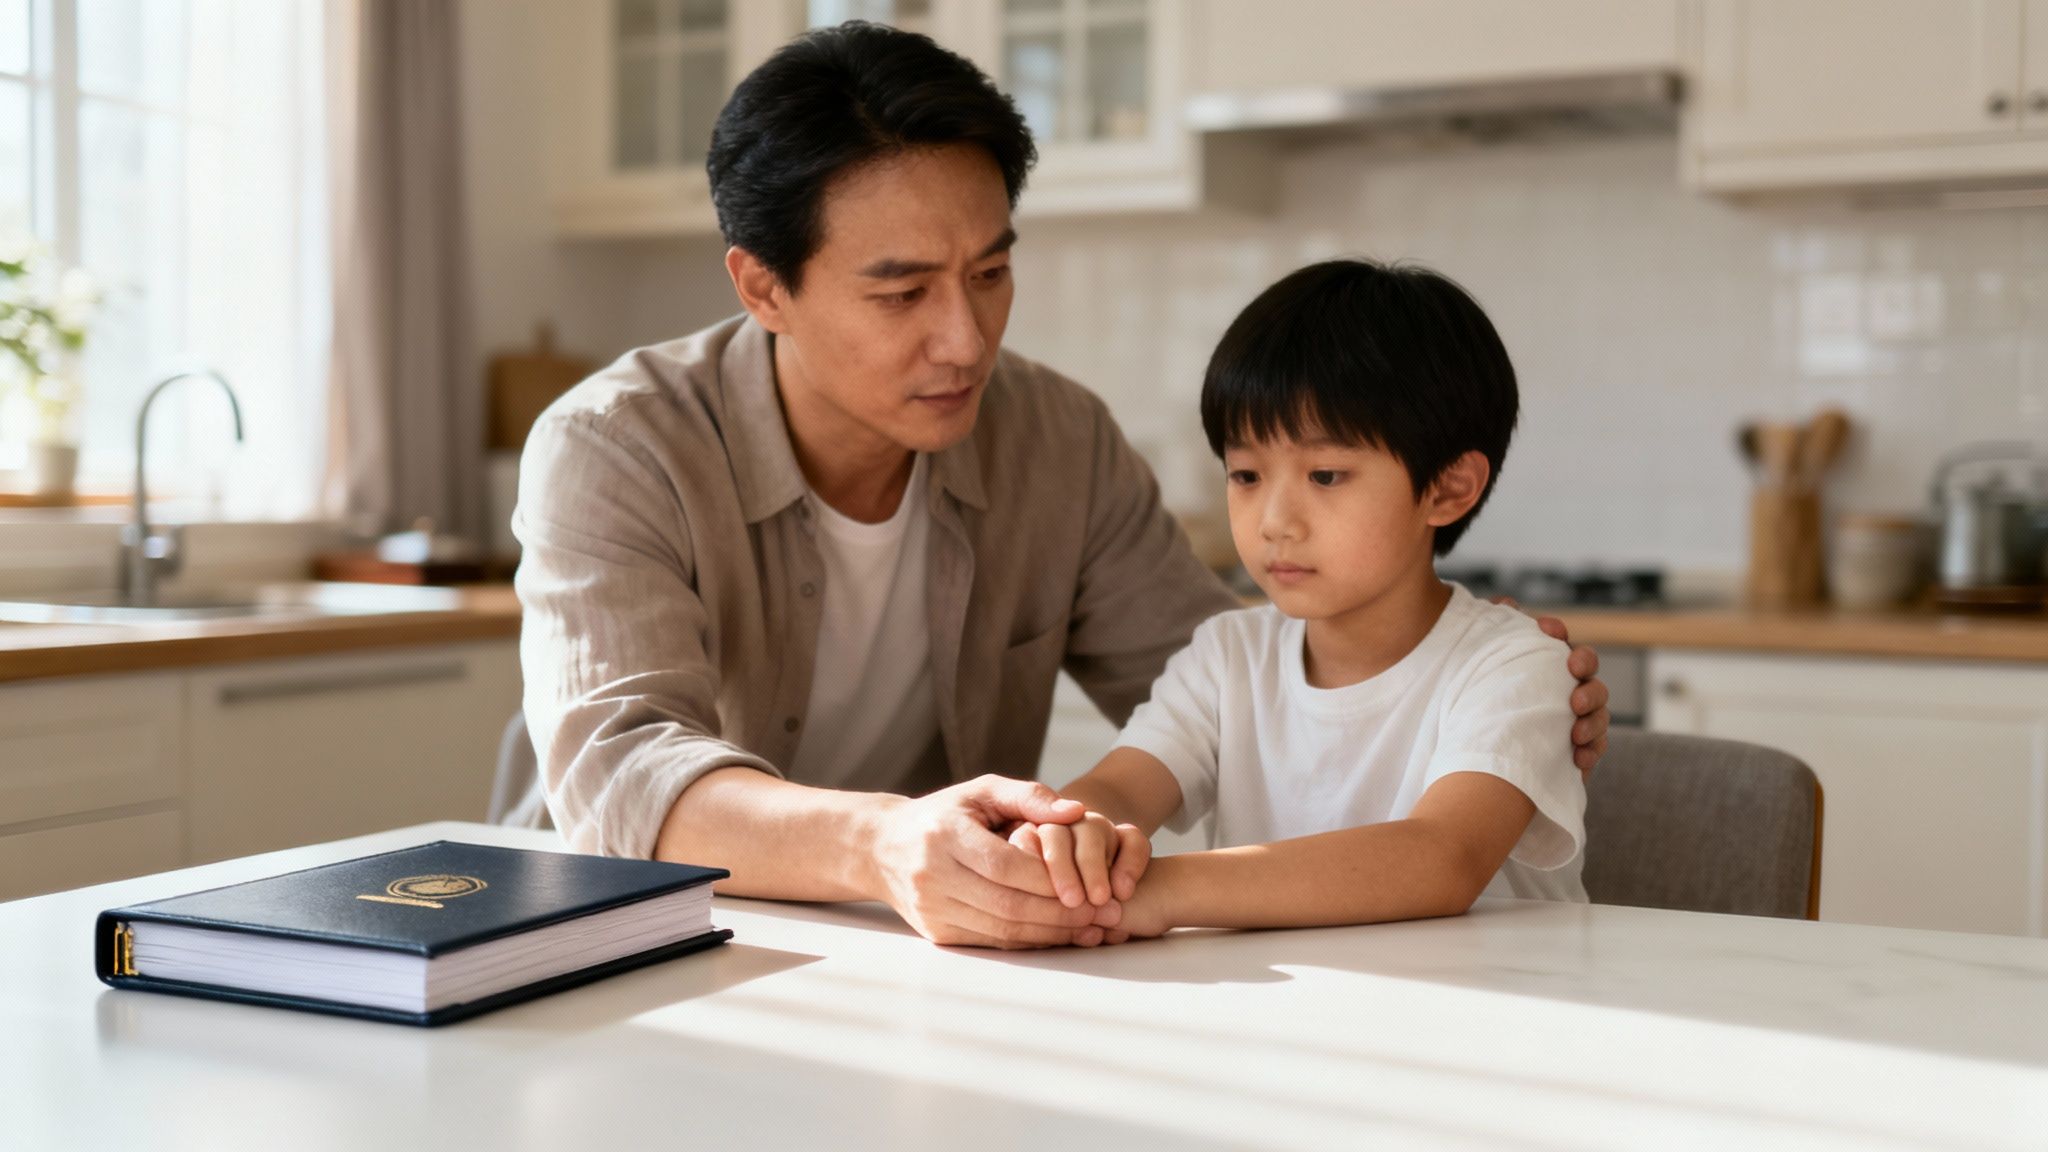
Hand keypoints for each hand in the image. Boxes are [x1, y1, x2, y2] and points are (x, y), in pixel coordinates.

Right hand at [868, 775, 1122, 949]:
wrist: (883, 847)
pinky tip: (1060, 936)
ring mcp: (932, 908)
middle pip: (1007, 904)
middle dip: (1062, 914)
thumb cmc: (945, 813)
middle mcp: (933, 875)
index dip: (1050, 880)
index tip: (1091, 885)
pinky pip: (991, 942)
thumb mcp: (982, 791)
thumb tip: (1077, 811)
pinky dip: (1029, 941)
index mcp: (944, 835)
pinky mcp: (935, 931)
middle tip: (1106, 915)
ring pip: (1001, 930)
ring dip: (1052, 934)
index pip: (1005, 865)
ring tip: (1093, 929)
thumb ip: (1030, 796)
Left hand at [1494, 598, 1609, 778]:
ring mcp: (1576, 716)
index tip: (1547, 631)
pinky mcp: (1578, 747)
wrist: (1480, 751)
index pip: (1559, 640)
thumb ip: (1493, 633)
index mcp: (1544, 663)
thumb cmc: (1482, 701)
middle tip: (1572, 689)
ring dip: (1592, 720)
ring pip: (1599, 712)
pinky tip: (1578, 758)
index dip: (1558, 633)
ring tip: (1575, 732)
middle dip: (1586, 676)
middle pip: (1589, 672)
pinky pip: (1596, 747)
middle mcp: (1566, 685)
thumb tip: (1506, 602)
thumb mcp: (1479, 666)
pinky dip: (1591, 752)